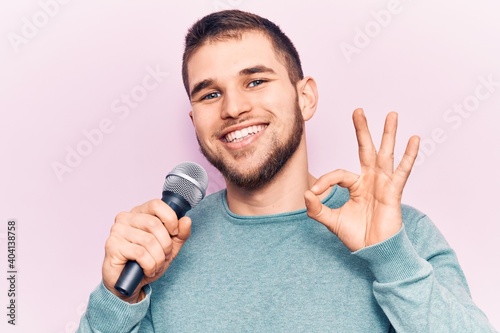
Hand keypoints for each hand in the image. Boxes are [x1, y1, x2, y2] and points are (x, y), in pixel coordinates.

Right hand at [102, 199, 190, 302]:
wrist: (129, 284)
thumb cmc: (146, 262)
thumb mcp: (169, 248)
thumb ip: (180, 234)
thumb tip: (186, 220)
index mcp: (139, 213)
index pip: (156, 204)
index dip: (170, 218)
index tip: (174, 233)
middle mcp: (126, 218)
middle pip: (154, 224)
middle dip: (165, 244)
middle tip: (165, 256)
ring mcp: (117, 231)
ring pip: (149, 241)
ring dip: (158, 258)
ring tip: (156, 265)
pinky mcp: (113, 246)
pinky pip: (140, 253)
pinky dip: (150, 265)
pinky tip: (147, 270)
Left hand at [304, 108, 419, 251]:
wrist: (374, 251)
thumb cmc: (357, 235)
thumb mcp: (331, 221)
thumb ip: (316, 208)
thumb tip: (306, 193)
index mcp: (356, 185)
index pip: (337, 174)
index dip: (324, 182)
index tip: (314, 193)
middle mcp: (370, 180)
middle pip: (365, 150)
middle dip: (362, 130)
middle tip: (358, 110)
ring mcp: (383, 184)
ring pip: (385, 154)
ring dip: (388, 134)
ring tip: (392, 114)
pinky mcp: (393, 192)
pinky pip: (402, 171)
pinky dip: (409, 155)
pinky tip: (414, 139)